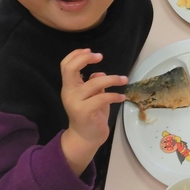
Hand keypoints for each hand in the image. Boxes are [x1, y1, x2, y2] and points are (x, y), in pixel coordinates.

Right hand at [59, 49, 127, 175]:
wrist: (86, 138)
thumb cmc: (90, 115)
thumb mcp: (93, 97)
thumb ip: (94, 84)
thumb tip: (99, 73)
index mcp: (70, 87)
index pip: (65, 65)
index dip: (76, 55)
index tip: (91, 51)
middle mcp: (69, 92)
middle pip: (70, 69)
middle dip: (85, 59)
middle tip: (100, 56)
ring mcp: (75, 102)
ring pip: (93, 83)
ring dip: (112, 79)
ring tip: (124, 79)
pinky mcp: (84, 112)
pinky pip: (102, 98)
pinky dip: (115, 96)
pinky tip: (122, 98)